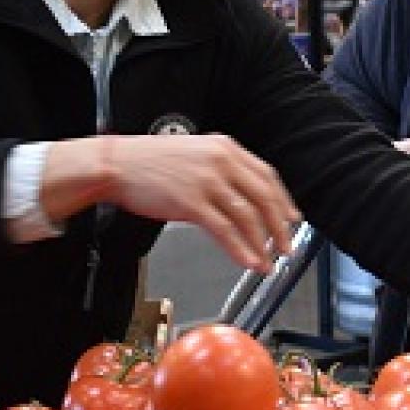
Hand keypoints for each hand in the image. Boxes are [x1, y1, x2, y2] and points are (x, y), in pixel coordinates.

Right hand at [43, 135, 299, 271]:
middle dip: (280, 226)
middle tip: (288, 246)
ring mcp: (207, 182)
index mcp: (225, 147)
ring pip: (247, 216)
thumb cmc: (150, 162)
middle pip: (264, 197)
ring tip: (269, 261)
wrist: (117, 164)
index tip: (292, 218)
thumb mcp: (194, 154)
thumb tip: (243, 196)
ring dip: (263, 243)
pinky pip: (225, 230)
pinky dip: (241, 249)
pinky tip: (249, 261)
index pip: (267, 176)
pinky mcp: (191, 203)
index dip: (283, 201)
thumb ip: (221, 169)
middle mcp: (221, 161)